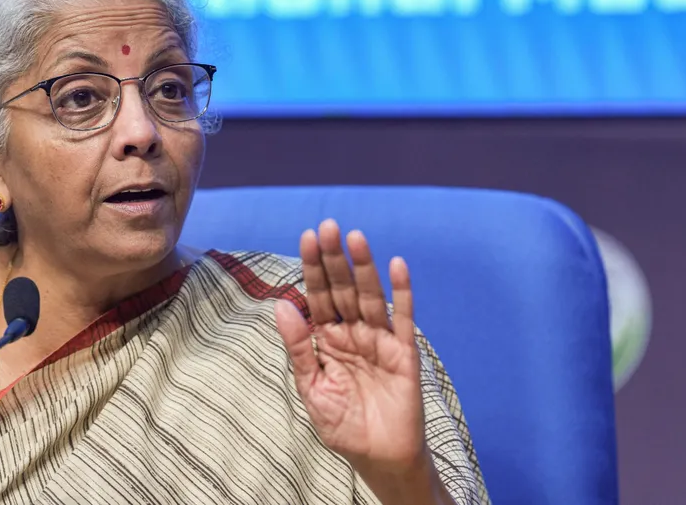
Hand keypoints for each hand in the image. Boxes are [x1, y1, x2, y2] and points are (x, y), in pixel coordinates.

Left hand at [274, 219, 426, 474]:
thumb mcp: (311, 387)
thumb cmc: (343, 424)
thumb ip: (298, 347)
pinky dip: (402, 293)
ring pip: (370, 297)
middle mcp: (353, 332)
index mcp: (327, 337)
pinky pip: (403, 319)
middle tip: (327, 226)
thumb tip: (282, 305)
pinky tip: (397, 266)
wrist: (378, 458)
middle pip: (343, 288)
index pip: (318, 295)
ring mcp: (379, 340)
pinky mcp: (403, 353)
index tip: (307, 237)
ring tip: (355, 238)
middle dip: (334, 259)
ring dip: (364, 267)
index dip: (313, 267)